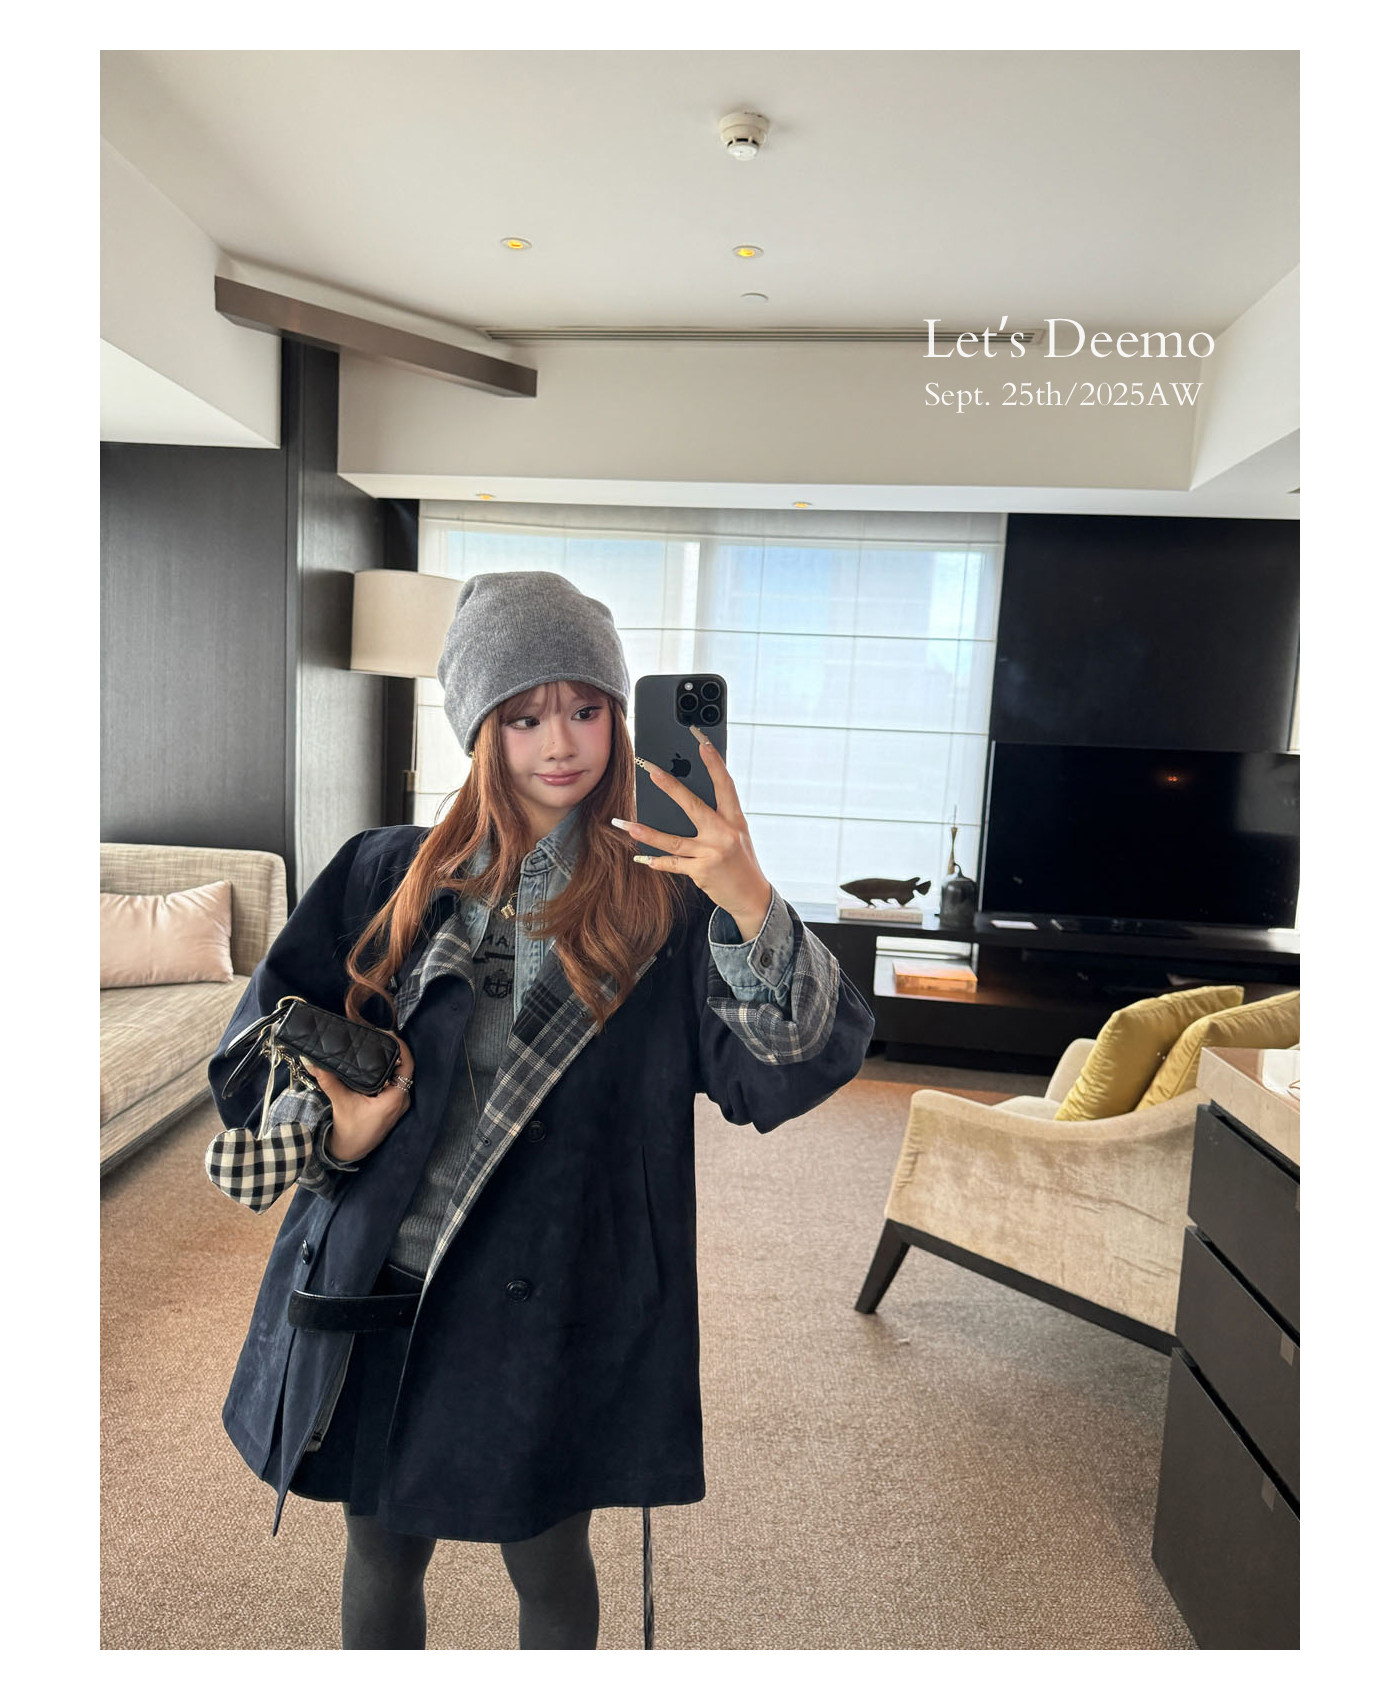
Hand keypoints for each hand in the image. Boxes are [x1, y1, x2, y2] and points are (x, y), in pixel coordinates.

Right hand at [306, 1036, 414, 1164]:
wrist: (350, 1152)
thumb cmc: (350, 1131)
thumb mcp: (340, 1103)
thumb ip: (329, 1081)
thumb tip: (313, 1062)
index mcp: (395, 1099)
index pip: (407, 1065)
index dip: (400, 1047)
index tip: (388, 1034)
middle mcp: (401, 1099)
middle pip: (404, 1067)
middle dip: (393, 1049)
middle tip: (378, 1034)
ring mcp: (398, 1102)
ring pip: (399, 1074)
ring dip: (390, 1060)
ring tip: (376, 1043)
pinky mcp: (392, 1104)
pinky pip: (394, 1082)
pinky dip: (387, 1070)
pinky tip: (376, 1062)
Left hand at [614, 726, 773, 940]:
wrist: (752, 897)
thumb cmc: (740, 861)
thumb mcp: (736, 834)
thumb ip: (717, 818)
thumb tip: (685, 800)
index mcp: (735, 819)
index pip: (724, 784)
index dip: (713, 762)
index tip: (701, 741)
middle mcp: (724, 833)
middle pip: (693, 806)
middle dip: (670, 786)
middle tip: (650, 771)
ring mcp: (712, 853)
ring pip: (673, 840)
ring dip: (646, 832)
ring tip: (624, 823)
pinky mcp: (702, 872)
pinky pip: (673, 863)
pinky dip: (656, 861)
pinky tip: (640, 856)